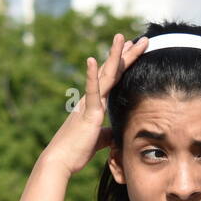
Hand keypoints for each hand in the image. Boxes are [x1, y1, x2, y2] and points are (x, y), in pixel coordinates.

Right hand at [42, 33, 149, 175]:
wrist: (60, 162)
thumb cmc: (75, 153)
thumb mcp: (97, 140)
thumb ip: (107, 133)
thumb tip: (116, 133)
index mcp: (93, 105)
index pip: (112, 81)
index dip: (122, 65)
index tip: (132, 51)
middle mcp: (90, 100)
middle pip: (111, 72)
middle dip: (126, 55)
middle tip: (140, 39)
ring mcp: (88, 104)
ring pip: (105, 75)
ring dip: (114, 55)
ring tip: (122, 37)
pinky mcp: (87, 113)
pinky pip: (91, 92)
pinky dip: (92, 75)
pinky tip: (93, 59)